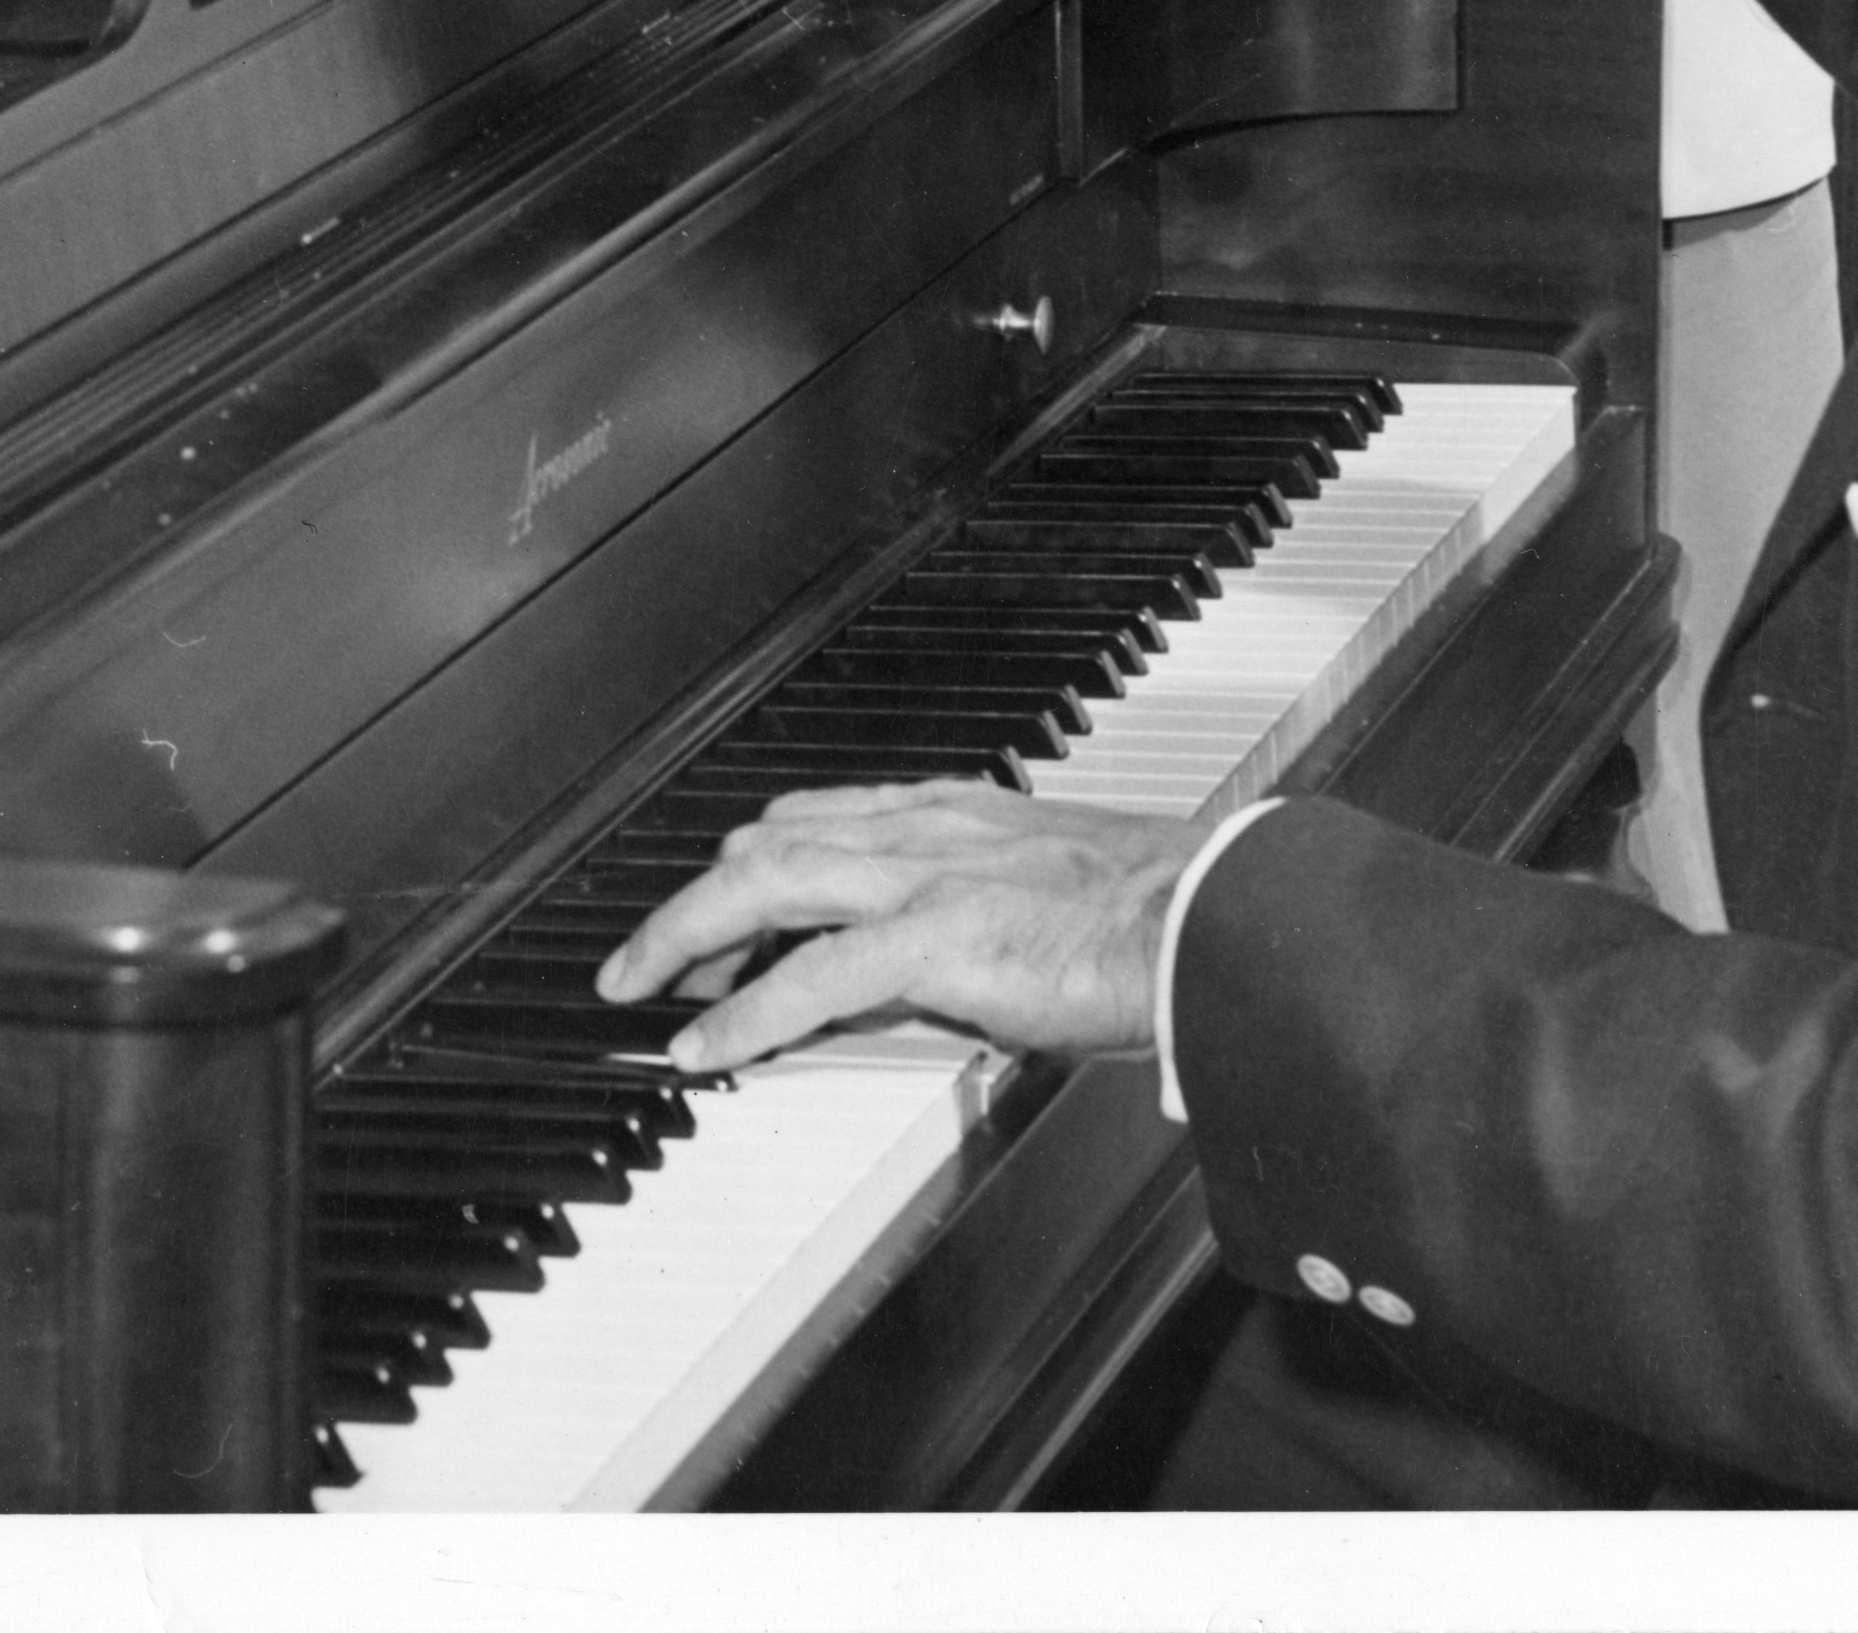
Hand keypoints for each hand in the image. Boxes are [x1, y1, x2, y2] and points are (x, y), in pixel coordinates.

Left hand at [597, 779, 1192, 1071]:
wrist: (1219, 920)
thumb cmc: (1165, 918)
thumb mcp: (1051, 896)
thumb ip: (982, 920)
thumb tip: (937, 976)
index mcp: (958, 814)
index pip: (822, 817)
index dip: (754, 859)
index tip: (721, 902)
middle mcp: (929, 829)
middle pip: (770, 840)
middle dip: (694, 896)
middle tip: (647, 952)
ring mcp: (929, 877)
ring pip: (765, 883)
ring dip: (685, 935)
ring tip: (638, 985)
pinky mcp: (941, 940)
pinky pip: (813, 975)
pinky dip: (747, 1010)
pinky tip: (705, 1043)